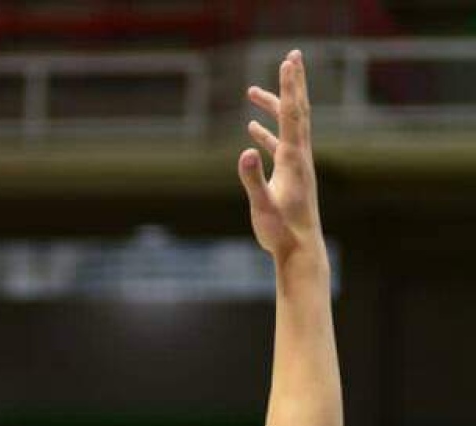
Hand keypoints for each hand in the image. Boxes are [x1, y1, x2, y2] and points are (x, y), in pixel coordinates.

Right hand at [240, 50, 322, 264]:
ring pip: (287, 127)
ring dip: (273, 107)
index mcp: (293, 159)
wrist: (300, 250)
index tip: (288, 61)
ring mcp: (297, 166)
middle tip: (291, 56)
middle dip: (292, 84)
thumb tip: (245, 152)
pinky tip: (253, 130)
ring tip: (251, 92)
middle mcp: (299, 157)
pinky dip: (268, 133)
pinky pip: (280, 145)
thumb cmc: (281, 232)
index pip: (290, 114)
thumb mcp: (262, 206)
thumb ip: (253, 179)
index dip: (288, 86)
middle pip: (297, 111)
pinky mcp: (291, 176)